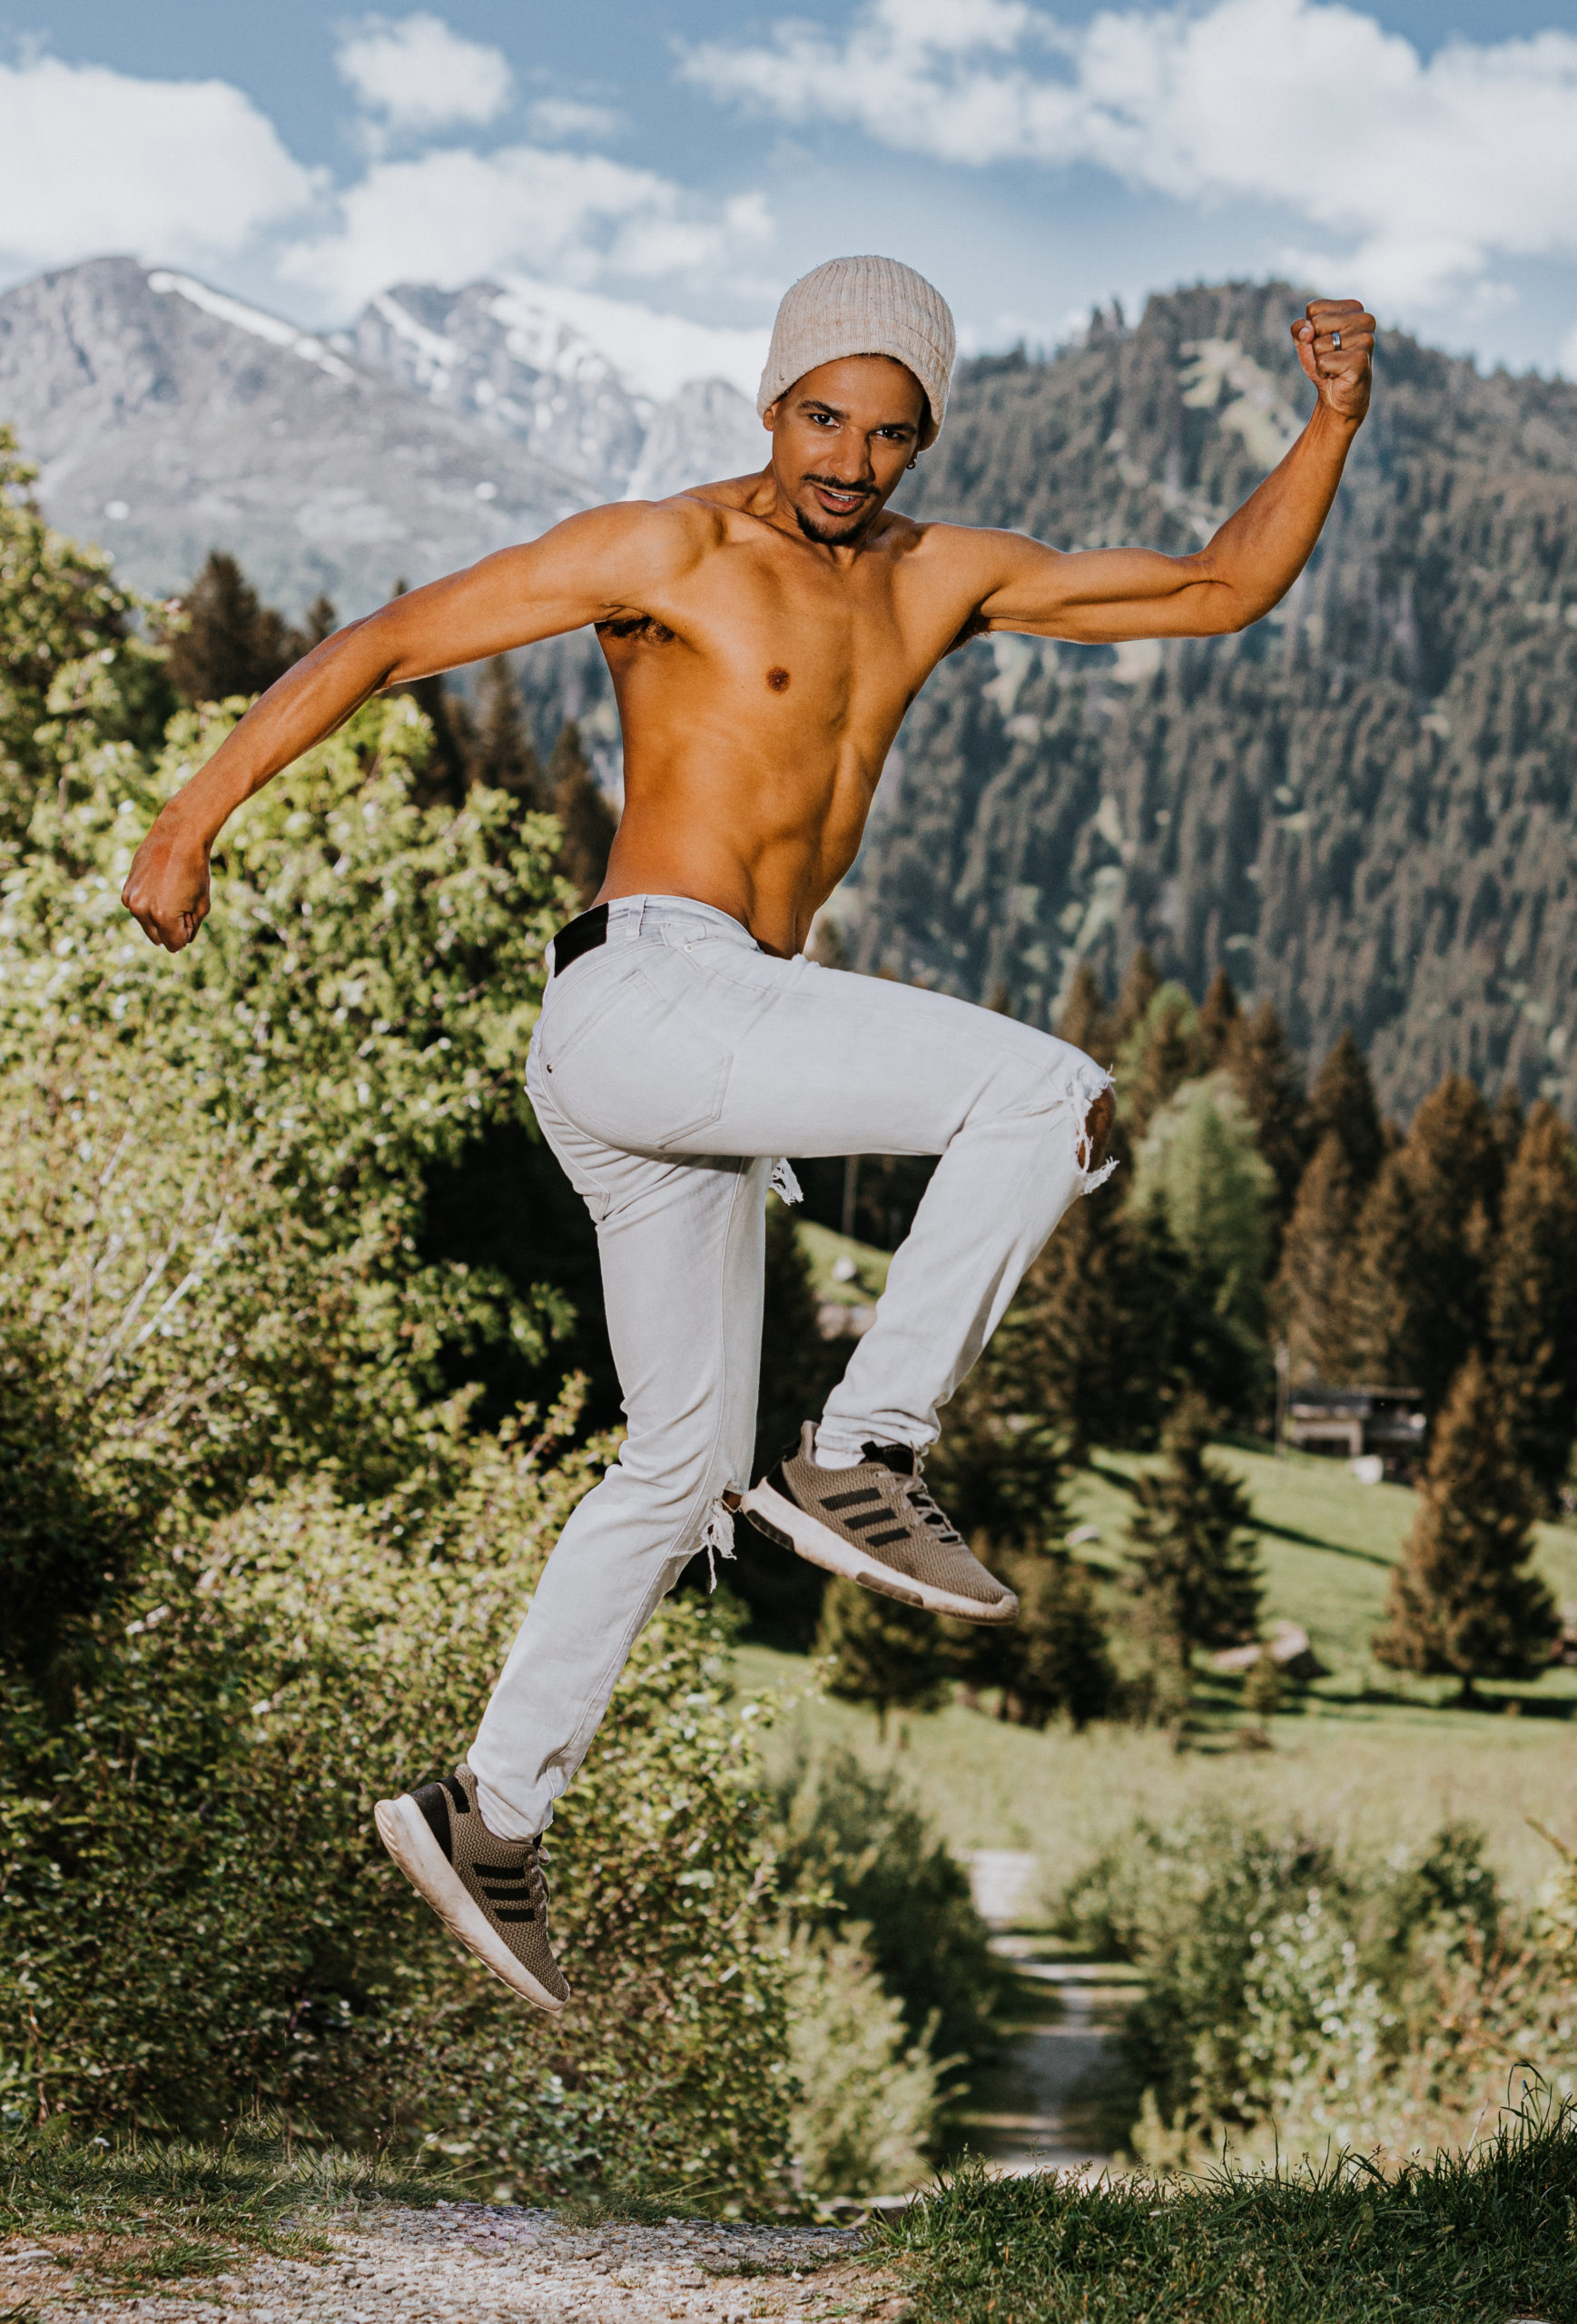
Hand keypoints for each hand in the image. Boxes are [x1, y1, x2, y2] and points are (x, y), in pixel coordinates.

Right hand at [121, 812, 211, 951]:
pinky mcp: (126, 891)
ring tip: (171, 891)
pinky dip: (149, 905)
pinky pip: (139, 910)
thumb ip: (190, 929)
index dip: (186, 933)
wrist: (177, 837)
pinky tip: (159, 885)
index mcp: (163, 917)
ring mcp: (131, 901)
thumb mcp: (202, 905)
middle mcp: (142, 911)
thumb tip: (179, 943)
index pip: (175, 944)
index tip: (190, 912)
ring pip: (147, 925)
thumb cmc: (195, 870)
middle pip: (158, 939)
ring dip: (160, 917)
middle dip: (171, 929)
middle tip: (182, 902)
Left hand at [1291, 298, 1374, 425]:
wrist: (1337, 395)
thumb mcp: (1306, 340)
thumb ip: (1299, 327)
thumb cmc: (1325, 362)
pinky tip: (1337, 374)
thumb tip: (1308, 332)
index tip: (1325, 340)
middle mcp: (1365, 318)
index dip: (1311, 328)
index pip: (1314, 308)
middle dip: (1315, 344)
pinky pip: (1323, 362)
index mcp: (1353, 307)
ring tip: (1335, 365)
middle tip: (1330, 354)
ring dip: (1320, 359)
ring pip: (1319, 344)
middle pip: (1317, 323)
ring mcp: (1365, 338)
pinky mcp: (1360, 359)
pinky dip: (1323, 372)